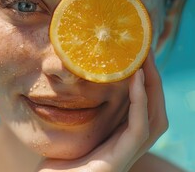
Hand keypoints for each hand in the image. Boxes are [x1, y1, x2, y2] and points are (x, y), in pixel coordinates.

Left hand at [37, 50, 168, 171]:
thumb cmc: (55, 162)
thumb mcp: (71, 131)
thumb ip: (79, 113)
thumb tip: (70, 80)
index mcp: (119, 140)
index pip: (143, 108)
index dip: (145, 82)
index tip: (135, 54)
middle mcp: (127, 147)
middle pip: (154, 110)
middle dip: (153, 79)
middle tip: (144, 49)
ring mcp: (125, 155)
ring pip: (154, 117)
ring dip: (152, 86)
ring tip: (143, 59)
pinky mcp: (119, 161)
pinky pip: (138, 128)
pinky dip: (140, 102)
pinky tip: (135, 79)